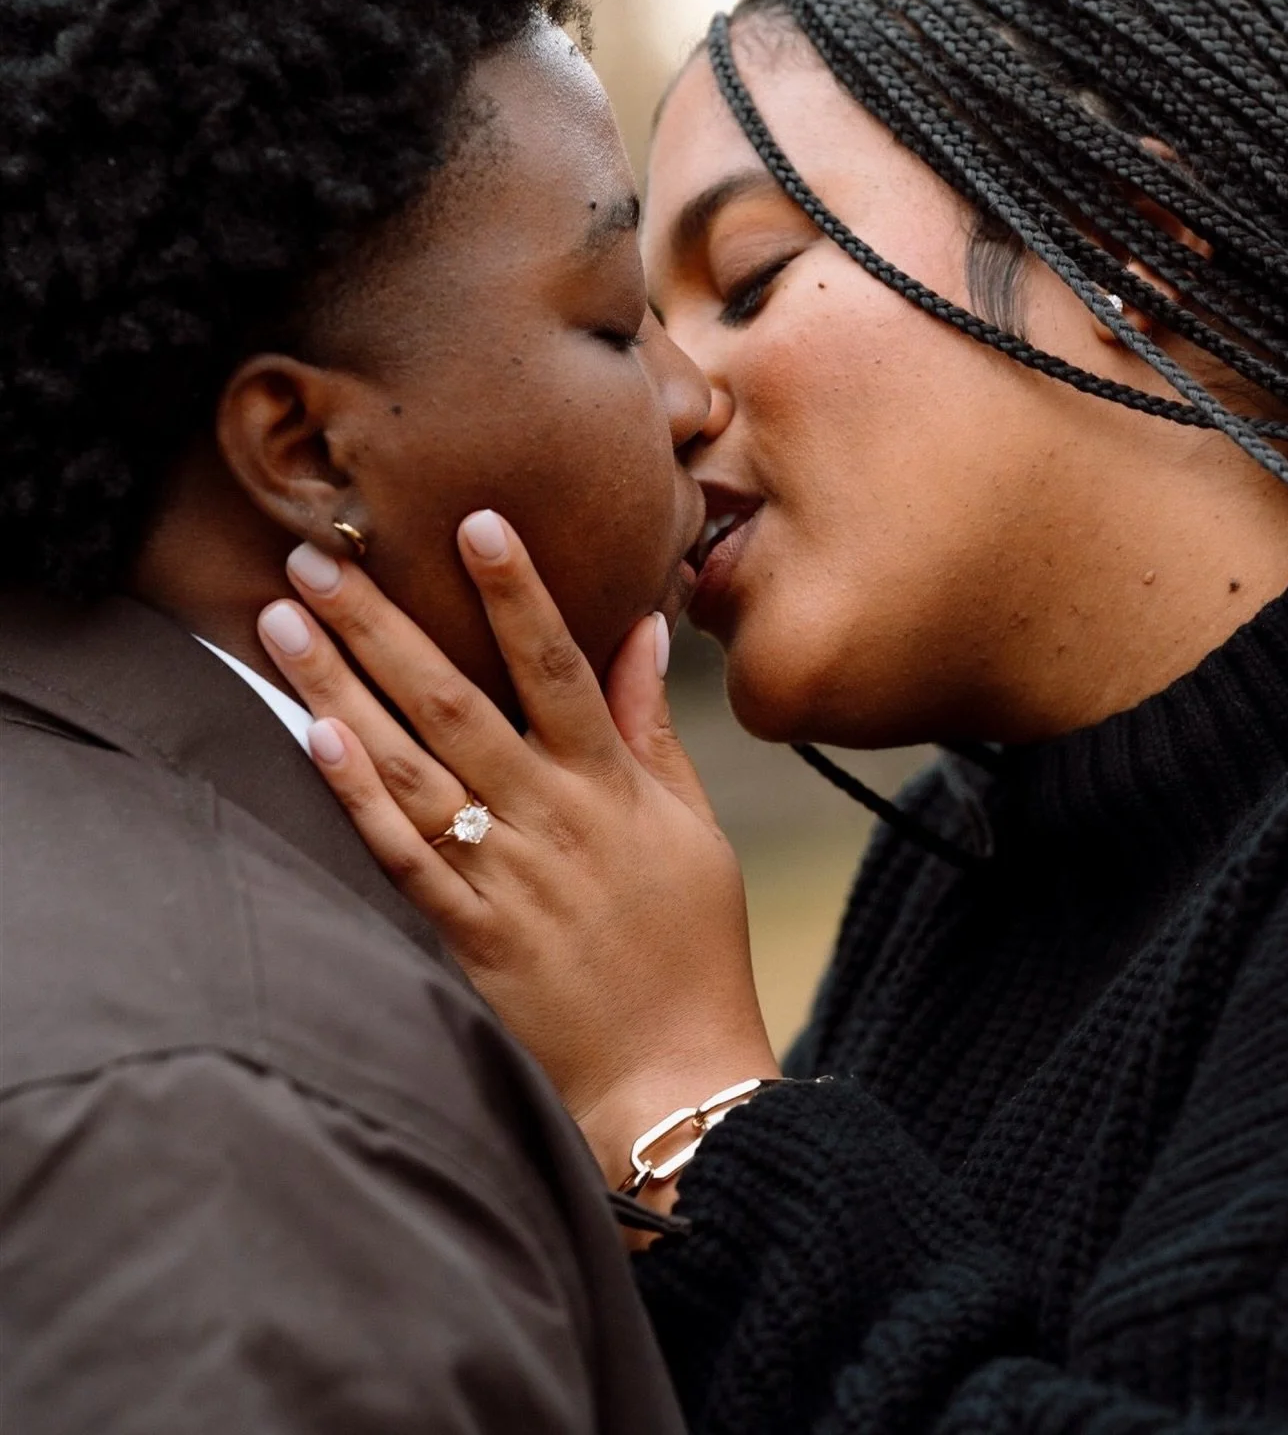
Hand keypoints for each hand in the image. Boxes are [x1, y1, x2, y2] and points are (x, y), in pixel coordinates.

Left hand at [257, 512, 779, 1188]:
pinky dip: (356, 798)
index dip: (517, 591)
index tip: (475, 521)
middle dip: (382, 623)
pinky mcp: (466, 935)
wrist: (677, 1078)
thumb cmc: (691, 943)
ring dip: (341, 690)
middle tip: (318, 556)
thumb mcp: (690, 825)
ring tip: (284, 624)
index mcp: (609, 783)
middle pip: (453, 701)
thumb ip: (652, 726)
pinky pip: (401, 856)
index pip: (558, 664)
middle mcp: (548, 817)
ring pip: (409, 767)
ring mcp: (502, 876)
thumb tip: (645, 631)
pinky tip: (312, 738)